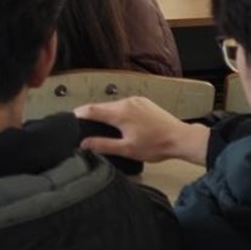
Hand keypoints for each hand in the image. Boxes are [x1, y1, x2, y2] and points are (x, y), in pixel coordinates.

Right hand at [74, 97, 209, 165]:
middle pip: (102, 106)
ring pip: (114, 105)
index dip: (79, 113)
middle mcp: (126, 102)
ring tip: (103, 127)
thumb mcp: (127, 149)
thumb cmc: (155, 145)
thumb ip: (103, 145)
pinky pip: (125, 105)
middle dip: (92, 115)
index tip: (69, 118)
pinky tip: (122, 123)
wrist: (180, 138)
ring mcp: (136, 100)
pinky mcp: (144, 102)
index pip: (92, 109)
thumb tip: (83, 143)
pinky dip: (119, 112)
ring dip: (107, 114)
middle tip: (85, 125)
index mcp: (119, 112)